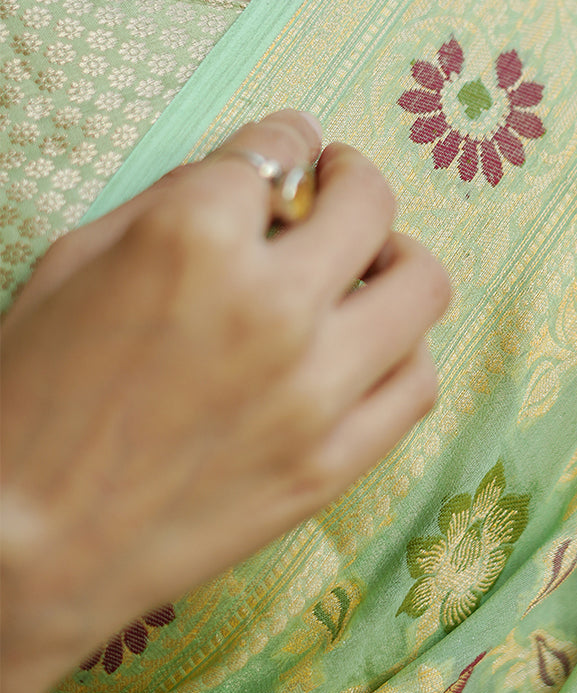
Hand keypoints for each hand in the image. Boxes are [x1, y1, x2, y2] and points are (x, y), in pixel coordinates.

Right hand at [0, 110, 451, 692]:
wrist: (19, 549)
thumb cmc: (28, 398)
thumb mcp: (75, 261)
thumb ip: (174, 199)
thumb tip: (256, 172)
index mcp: (192, 238)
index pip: (278, 150)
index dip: (281, 143)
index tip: (286, 153)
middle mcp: (271, 304)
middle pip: (369, 202)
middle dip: (350, 179)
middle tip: (333, 189)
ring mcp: (314, 389)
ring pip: (420, 287)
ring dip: (395, 259)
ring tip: (367, 267)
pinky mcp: (332, 463)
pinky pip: (417, 382)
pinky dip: (403, 349)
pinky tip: (368, 346)